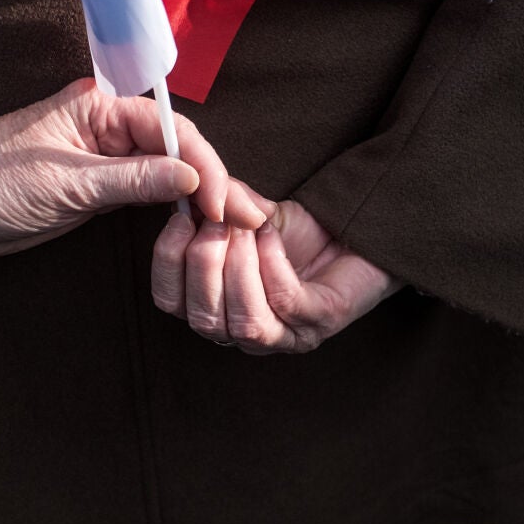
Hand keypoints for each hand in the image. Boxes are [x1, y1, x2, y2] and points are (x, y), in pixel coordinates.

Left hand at [0, 79, 270, 257]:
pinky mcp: (99, 187)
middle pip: (176, 147)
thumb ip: (131, 181)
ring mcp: (105, 156)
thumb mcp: (65, 184)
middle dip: (213, 180)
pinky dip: (175, 205)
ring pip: (167, 170)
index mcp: (98, 106)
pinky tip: (199, 222)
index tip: (221, 200)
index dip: (202, 163)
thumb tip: (191, 178)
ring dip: (200, 195)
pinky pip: (148, 189)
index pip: (168, 128)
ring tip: (236, 223)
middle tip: (246, 217)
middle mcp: (107, 124)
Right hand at [150, 199, 400, 353]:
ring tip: (247, 227)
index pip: (170, 302)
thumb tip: (196, 187)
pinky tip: (271, 235)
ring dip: (238, 267)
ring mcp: (283, 335)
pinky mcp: (318, 324)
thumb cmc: (301, 234)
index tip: (181, 219)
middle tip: (218, 220)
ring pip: (243, 321)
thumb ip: (222, 205)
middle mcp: (243, 331)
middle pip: (202, 318)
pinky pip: (284, 302)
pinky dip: (272, 264)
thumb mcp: (250, 214)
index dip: (168, 262)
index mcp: (216, 306)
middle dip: (204, 263)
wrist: (356, 236)